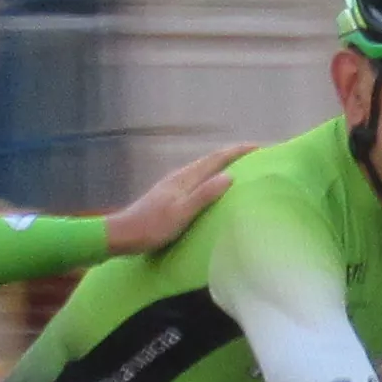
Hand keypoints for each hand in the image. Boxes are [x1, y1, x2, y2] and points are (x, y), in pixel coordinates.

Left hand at [100, 141, 247, 257]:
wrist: (122, 234)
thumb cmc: (152, 227)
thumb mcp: (181, 213)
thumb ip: (204, 195)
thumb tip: (230, 176)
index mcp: (185, 178)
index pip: (216, 159)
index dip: (237, 151)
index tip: (258, 146)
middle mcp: (180, 176)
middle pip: (210, 160)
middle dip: (232, 154)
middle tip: (254, 154)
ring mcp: (173, 184)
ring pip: (203, 169)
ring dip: (222, 164)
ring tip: (239, 167)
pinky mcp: (169, 194)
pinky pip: (197, 179)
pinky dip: (211, 176)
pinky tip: (212, 186)